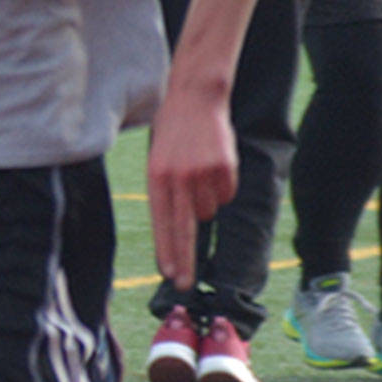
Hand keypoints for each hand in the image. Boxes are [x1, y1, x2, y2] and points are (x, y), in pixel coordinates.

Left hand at [145, 78, 237, 289]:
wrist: (195, 97)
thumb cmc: (173, 134)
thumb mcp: (158, 162)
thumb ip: (163, 194)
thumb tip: (174, 233)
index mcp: (155, 177)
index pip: (160, 223)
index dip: (165, 251)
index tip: (168, 275)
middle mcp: (177, 178)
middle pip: (183, 230)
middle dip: (184, 260)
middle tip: (184, 284)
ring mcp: (202, 173)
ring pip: (209, 210)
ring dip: (206, 200)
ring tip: (198, 173)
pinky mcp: (224, 168)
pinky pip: (226, 194)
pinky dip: (222, 186)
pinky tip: (213, 165)